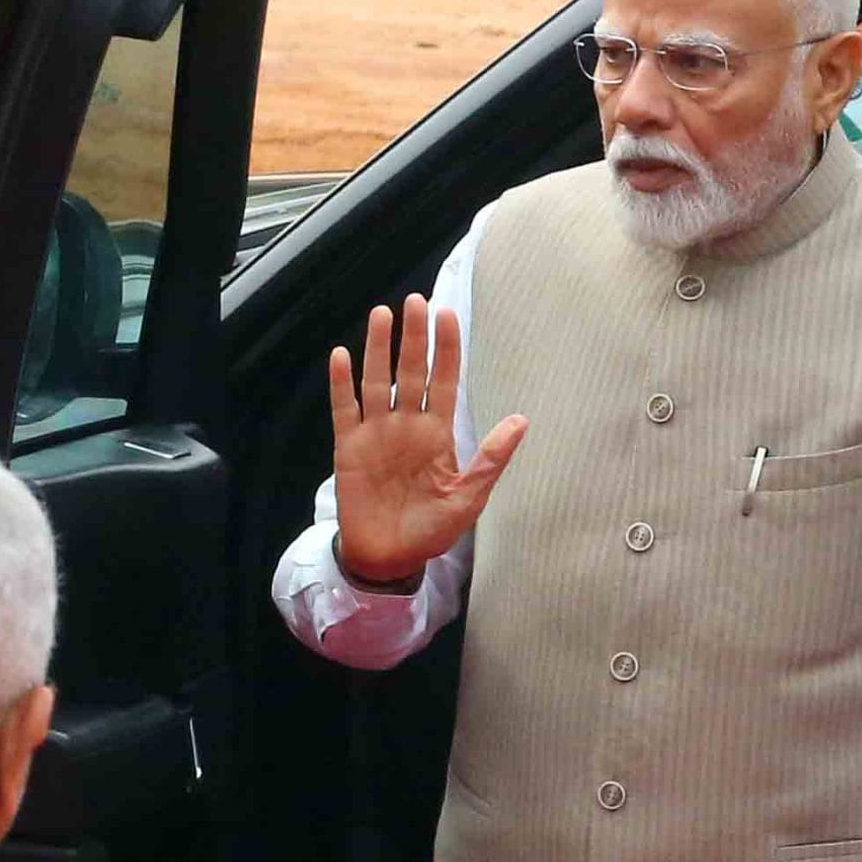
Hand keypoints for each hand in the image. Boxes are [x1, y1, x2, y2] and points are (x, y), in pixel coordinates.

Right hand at [328, 294, 526, 581]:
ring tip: (381, 315)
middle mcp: (406, 425)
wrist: (389, 559)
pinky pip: (344, 409)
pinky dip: (341, 383)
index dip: (446, 349)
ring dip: (378, 349)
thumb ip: (490, 458)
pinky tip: (341, 356)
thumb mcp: (468, 498)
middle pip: (410, 371)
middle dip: (414, 337)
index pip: (444, 381)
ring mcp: (376, 433)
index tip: (448, 315)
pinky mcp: (348, 447)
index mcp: (437, 434)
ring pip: (376, 381)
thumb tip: (521, 420)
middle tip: (415, 302)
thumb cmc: (430, 531)